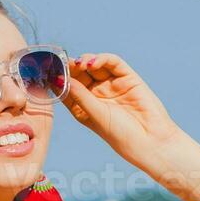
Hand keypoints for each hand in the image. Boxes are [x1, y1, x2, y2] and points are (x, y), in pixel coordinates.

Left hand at [64, 53, 183, 167]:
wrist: (151, 141)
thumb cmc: (121, 135)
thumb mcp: (95, 116)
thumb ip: (80, 96)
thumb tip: (62, 78)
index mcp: (84, 108)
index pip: (67, 89)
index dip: (58, 79)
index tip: (48, 72)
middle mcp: (97, 95)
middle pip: (79, 75)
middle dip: (71, 67)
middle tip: (63, 63)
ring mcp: (112, 85)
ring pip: (94, 66)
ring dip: (85, 61)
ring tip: (79, 64)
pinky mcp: (127, 78)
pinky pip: (112, 63)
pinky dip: (101, 59)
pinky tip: (92, 63)